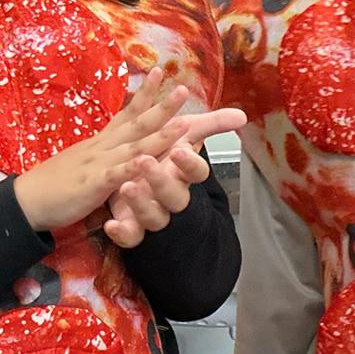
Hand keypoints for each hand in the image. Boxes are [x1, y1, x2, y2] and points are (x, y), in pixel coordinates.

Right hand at [13, 68, 192, 232]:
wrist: (26, 199)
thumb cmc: (54, 182)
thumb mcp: (82, 160)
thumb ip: (101, 151)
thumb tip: (114, 142)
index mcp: (100, 142)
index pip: (126, 113)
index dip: (144, 94)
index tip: (160, 72)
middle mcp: (102, 147)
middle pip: (137, 123)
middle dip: (162, 107)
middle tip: (184, 89)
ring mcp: (97, 164)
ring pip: (133, 147)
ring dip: (160, 136)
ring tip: (183, 125)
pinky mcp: (92, 185)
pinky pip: (115, 176)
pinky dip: (131, 169)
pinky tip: (147, 162)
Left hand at [104, 106, 246, 247]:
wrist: (139, 177)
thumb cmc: (163, 153)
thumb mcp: (185, 132)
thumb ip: (212, 124)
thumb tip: (242, 116)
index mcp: (182, 173)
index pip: (196, 172)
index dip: (190, 164)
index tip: (179, 150)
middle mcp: (170, 195)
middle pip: (174, 196)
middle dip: (161, 180)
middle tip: (145, 161)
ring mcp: (152, 212)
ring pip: (153, 216)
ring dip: (141, 204)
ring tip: (126, 187)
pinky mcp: (133, 226)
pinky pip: (131, 237)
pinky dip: (122, 233)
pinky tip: (111, 224)